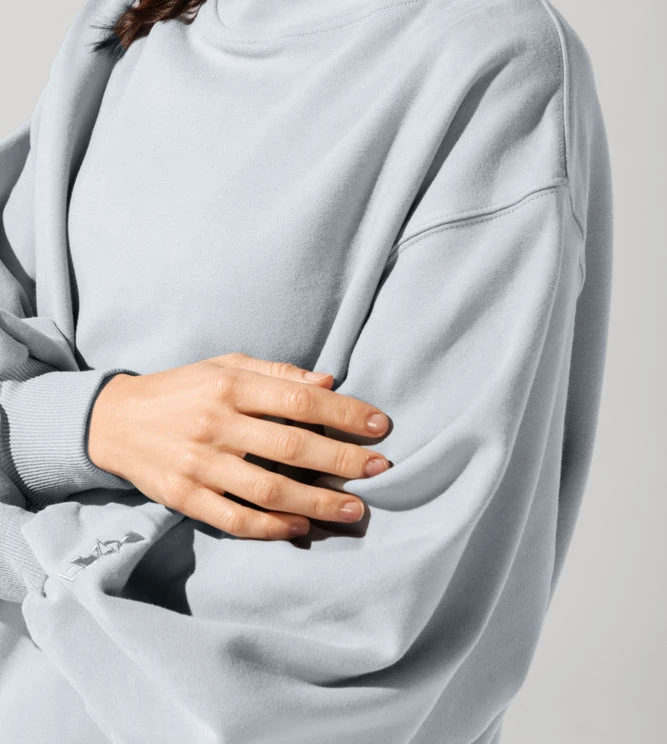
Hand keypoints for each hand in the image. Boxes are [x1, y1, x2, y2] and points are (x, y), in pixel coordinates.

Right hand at [88, 352, 392, 539]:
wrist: (115, 421)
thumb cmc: (183, 389)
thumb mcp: (225, 365)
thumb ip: (276, 374)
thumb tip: (328, 382)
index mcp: (231, 386)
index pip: (299, 400)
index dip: (345, 413)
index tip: (380, 425)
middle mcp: (217, 424)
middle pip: (291, 446)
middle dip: (342, 460)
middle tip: (380, 469)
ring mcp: (200, 465)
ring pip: (268, 490)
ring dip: (317, 502)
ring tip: (354, 510)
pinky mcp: (185, 497)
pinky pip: (234, 519)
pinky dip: (271, 528)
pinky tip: (301, 528)